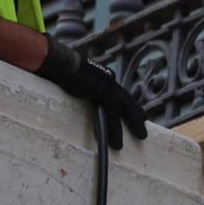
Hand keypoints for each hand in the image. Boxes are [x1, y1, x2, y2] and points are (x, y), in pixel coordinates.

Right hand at [34, 35, 147, 149]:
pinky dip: (115, 129)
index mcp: (102, 76)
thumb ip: (77, 87)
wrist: (59, 63)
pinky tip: (116, 141)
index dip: (128, 104)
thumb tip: (69, 91)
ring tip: (141, 137)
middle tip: (144, 127)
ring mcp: (108, 85)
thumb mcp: (71, 80)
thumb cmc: (58, 69)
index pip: (118, 93)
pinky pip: (112, 114)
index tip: (137, 112)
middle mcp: (109, 80)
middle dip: (137, 114)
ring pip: (124, 109)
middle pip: (127, 101)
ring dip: (133, 124)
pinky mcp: (105, 92)